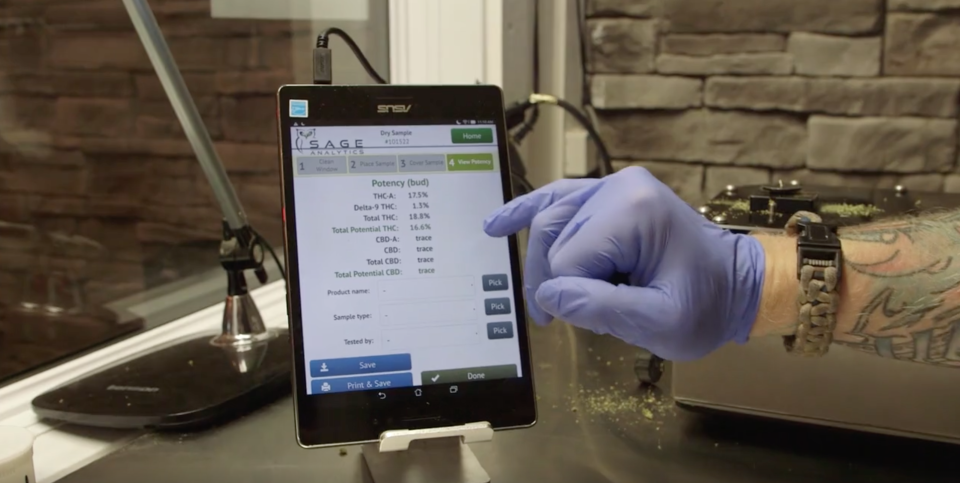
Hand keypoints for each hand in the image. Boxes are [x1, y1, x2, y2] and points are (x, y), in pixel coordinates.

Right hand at [483, 167, 765, 360]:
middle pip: (552, 238)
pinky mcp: (609, 191)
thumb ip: (604, 309)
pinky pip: (557, 198)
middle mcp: (620, 188)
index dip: (578, 299)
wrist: (734, 284)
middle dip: (561, 282)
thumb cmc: (705, 306)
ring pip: (549, 223)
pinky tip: (496, 226)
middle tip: (575, 317)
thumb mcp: (663, 324)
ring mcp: (614, 185)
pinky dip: (525, 211)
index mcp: (635, 212)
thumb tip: (549, 295)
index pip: (569, 261)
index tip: (606, 318)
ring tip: (554, 299)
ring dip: (551, 264)